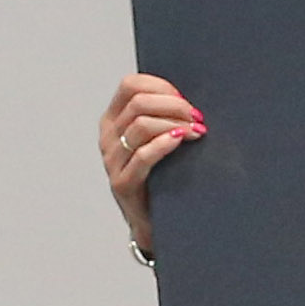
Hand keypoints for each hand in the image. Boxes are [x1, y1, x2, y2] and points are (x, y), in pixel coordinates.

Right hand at [97, 75, 203, 254]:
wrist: (156, 219)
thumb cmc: (161, 174)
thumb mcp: (155, 139)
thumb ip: (162, 115)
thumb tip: (189, 96)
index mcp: (113, 120)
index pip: (130, 85)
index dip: (160, 86)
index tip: (185, 98)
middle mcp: (107, 138)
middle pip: (139, 103)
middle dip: (174, 105)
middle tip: (197, 116)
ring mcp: (112, 161)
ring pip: (141, 126)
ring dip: (174, 123)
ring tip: (196, 131)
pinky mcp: (123, 183)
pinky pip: (143, 156)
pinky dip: (165, 144)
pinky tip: (181, 140)